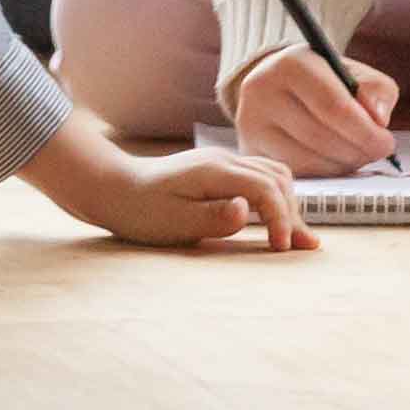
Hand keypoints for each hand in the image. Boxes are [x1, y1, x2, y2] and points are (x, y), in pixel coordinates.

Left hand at [18, 119, 310, 252]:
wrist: (113, 188)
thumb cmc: (140, 210)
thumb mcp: (173, 221)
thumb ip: (212, 217)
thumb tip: (245, 209)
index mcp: (214, 171)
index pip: (266, 189)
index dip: (280, 219)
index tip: (280, 249)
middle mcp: (223, 160)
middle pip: (277, 178)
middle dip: (290, 212)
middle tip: (295, 248)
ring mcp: (222, 162)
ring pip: (272, 174)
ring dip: (286, 203)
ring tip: (294, 238)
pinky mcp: (219, 171)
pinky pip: (259, 177)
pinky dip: (274, 198)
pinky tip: (277, 221)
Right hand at [225, 45, 405, 181]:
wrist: (278, 86)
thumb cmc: (324, 81)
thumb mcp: (353, 73)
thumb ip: (376, 90)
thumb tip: (379, 119)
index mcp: (290, 64)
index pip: (333, 106)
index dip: (366, 130)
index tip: (387, 142)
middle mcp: (261, 90)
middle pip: (321, 136)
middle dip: (359, 150)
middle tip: (377, 151)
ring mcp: (250, 123)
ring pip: (309, 160)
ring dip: (344, 164)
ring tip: (357, 153)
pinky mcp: (250, 150)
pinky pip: (296, 173)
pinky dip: (324, 173)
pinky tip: (335, 161)